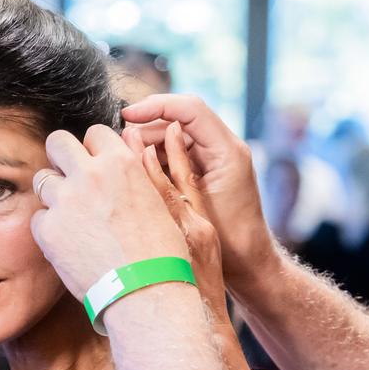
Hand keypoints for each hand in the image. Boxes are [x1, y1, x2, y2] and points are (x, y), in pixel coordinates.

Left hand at [31, 125, 189, 299]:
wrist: (146, 293)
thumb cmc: (162, 252)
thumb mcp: (159, 200)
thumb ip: (139, 168)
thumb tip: (130, 140)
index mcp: (121, 163)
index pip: (94, 133)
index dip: (95, 150)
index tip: (97, 166)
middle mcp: (89, 175)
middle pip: (57, 142)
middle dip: (63, 157)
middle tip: (72, 179)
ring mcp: (65, 201)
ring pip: (43, 179)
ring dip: (55, 194)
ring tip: (74, 218)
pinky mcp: (47, 230)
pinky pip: (38, 217)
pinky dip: (49, 228)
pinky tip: (70, 243)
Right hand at [122, 94, 277, 292]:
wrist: (250, 264)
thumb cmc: (229, 242)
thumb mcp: (192, 203)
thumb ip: (169, 169)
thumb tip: (138, 139)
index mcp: (227, 150)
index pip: (190, 108)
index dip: (155, 106)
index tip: (127, 115)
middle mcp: (225, 148)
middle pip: (180, 119)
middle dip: (147, 126)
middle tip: (118, 143)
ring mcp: (216, 159)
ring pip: (176, 135)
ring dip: (148, 142)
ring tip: (122, 157)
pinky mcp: (208, 171)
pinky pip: (179, 153)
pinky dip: (157, 157)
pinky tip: (136, 169)